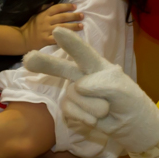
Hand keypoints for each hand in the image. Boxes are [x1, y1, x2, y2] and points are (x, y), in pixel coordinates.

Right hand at [19, 3, 82, 51]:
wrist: (22, 39)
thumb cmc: (29, 26)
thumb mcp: (35, 15)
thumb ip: (44, 8)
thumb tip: (53, 2)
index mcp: (44, 14)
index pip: (57, 8)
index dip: (66, 6)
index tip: (75, 6)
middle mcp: (46, 21)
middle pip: (62, 17)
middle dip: (73, 16)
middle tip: (82, 15)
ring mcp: (46, 31)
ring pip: (62, 27)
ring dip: (73, 26)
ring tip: (81, 26)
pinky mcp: (46, 40)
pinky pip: (57, 39)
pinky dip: (65, 37)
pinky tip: (72, 37)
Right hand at [24, 27, 158, 154]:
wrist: (130, 126)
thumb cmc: (129, 101)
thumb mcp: (122, 89)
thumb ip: (102, 83)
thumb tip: (78, 87)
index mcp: (97, 65)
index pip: (83, 52)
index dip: (71, 43)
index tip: (57, 31)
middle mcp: (83, 75)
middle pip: (62, 68)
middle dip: (45, 64)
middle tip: (28, 60)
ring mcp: (76, 92)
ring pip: (73, 96)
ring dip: (91, 106)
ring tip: (106, 110)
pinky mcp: (72, 108)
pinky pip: (70, 110)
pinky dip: (83, 117)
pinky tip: (94, 119)